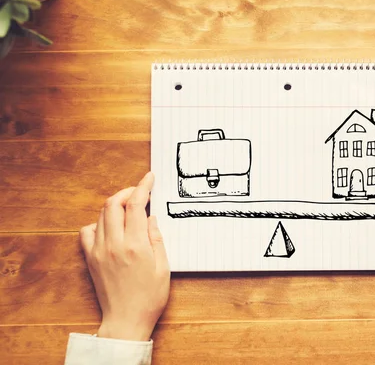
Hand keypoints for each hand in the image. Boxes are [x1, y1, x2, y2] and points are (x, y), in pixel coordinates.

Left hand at [79, 172, 169, 340]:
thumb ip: (156, 238)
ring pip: (101, 214)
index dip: (142, 186)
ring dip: (115, 205)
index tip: (149, 178)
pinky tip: (110, 227)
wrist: (126, 320)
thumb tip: (151, 217)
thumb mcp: (163, 267)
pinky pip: (87, 231)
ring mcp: (99, 250)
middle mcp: (114, 244)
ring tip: (128, 209)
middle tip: (139, 192)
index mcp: (135, 245)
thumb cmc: (149, 297)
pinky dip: (98, 223)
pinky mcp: (90, 259)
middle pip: (114, 203)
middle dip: (127, 191)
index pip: (135, 204)